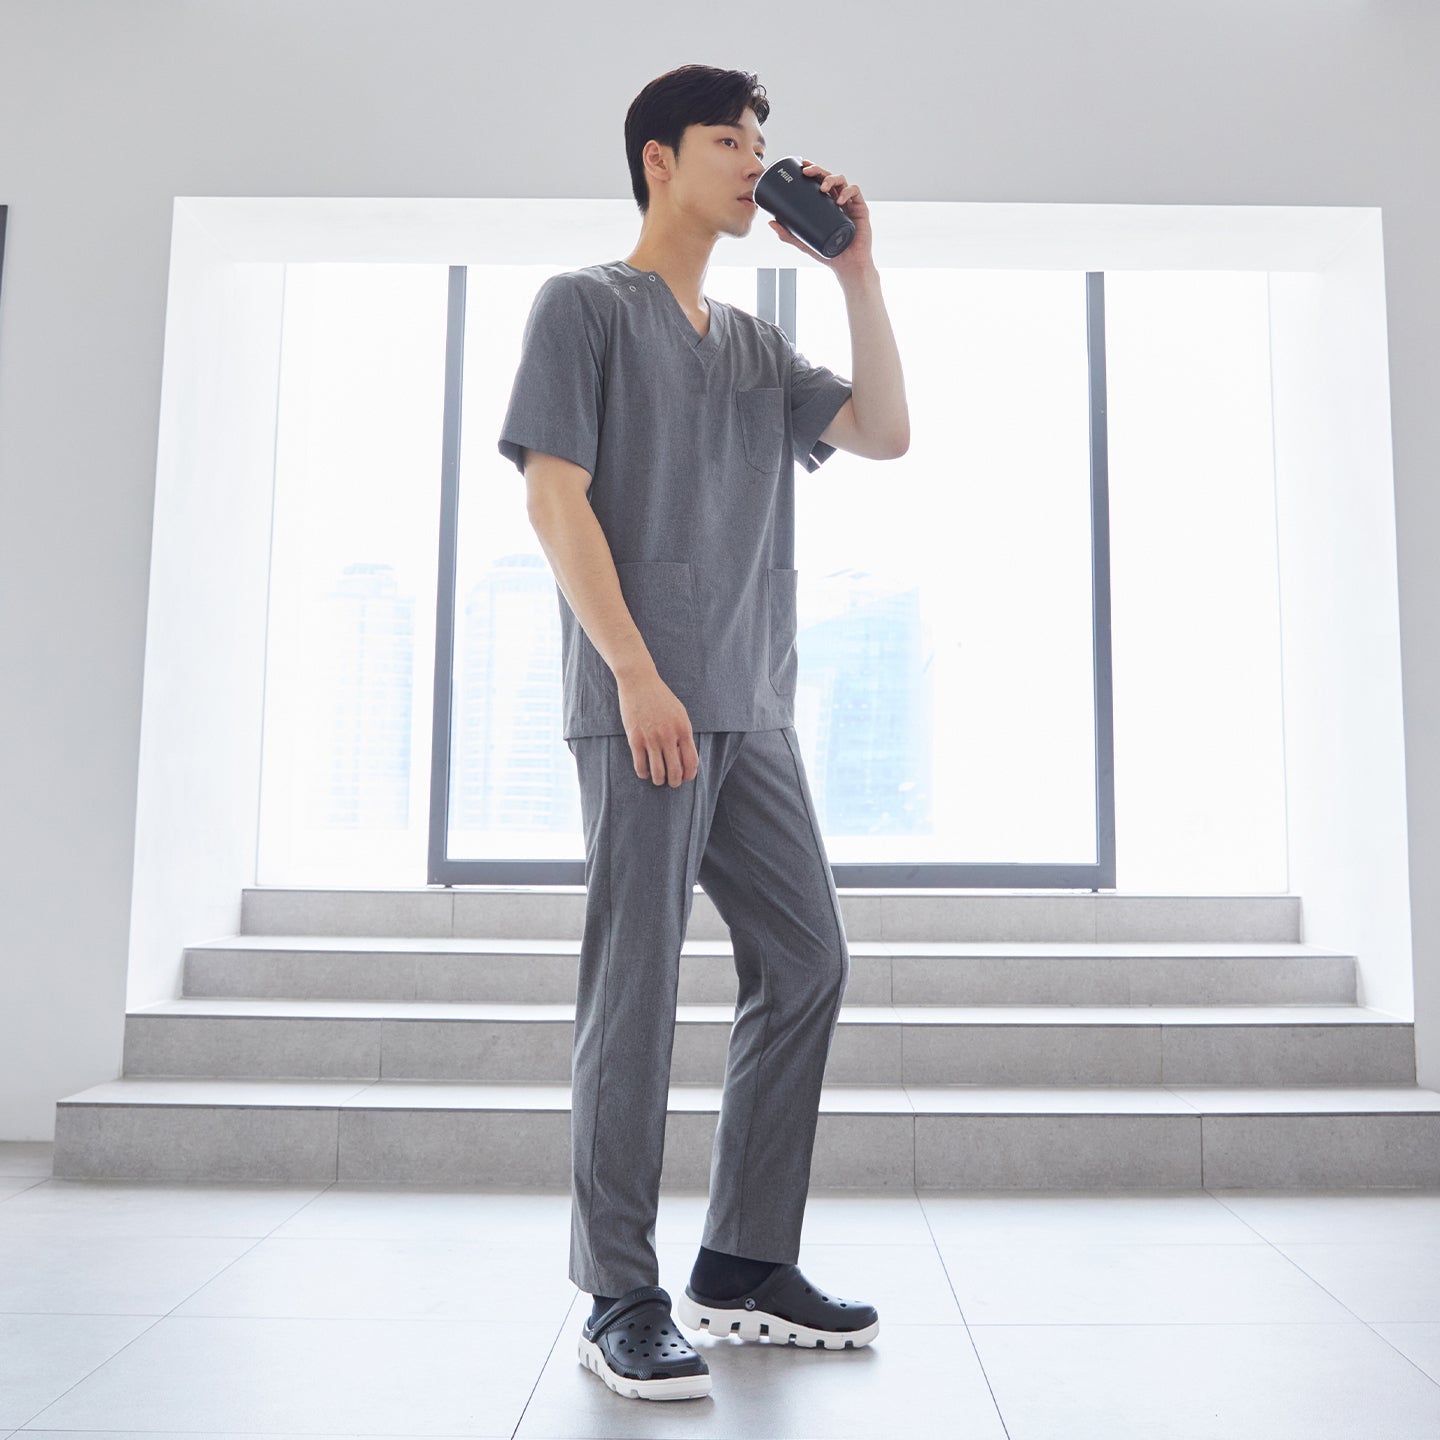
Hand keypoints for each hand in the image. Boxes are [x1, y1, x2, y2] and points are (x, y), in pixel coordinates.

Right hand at [617, 670, 699, 785]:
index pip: (691, 761)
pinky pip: (640, 765)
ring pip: (658, 772)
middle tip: (672, 782)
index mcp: (683, 729)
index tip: (686, 778)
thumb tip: (685, 756)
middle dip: (675, 782)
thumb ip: (683, 734)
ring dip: (659, 781)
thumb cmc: (661, 697)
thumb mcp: (680, 713)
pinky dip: (644, 773)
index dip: (690, 775)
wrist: (639, 682)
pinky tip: (645, 772)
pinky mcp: (635, 739)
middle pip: (675, 771)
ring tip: (659, 780)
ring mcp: (651, 738)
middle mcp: (668, 736)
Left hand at [768, 159, 873, 275]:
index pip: (819, 182)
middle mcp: (838, 200)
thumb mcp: (804, 243)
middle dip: (818, 170)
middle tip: (807, 171)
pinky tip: (838, 200)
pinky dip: (847, 192)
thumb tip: (770, 222)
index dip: (812, 170)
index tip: (802, 165)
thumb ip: (788, 234)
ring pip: (842, 181)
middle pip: (829, 177)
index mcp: (826, 204)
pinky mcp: (860, 209)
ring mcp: (849, 204)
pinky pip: (855, 192)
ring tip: (822, 188)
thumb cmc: (829, 254)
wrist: (848, 266)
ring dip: (831, 179)